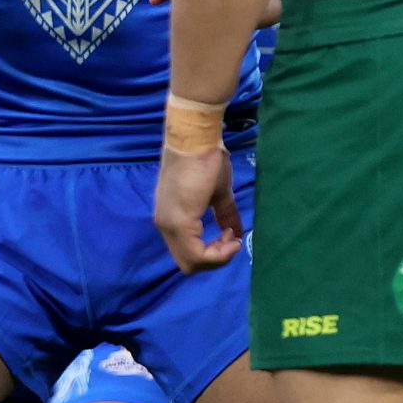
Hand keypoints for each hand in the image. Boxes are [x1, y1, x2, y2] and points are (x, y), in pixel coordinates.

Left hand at [153, 143, 243, 273]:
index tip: (230, 235)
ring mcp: (169, 224)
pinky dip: (217, 253)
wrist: (197, 139)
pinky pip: (196, 254)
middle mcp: (165, 225)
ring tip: (230, 237)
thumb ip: (224, 216)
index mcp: (171, 218)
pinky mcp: (178, 222)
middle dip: (216, 259)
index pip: (188, 254)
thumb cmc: (205, 160)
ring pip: (191, 263)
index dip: (213, 253)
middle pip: (188, 264)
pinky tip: (230, 236)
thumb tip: (237, 234)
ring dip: (217, 257)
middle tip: (231, 240)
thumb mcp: (218, 194)